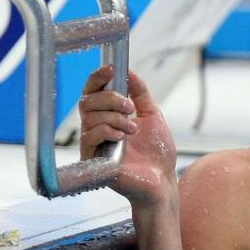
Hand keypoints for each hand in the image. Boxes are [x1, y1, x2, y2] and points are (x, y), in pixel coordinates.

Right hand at [79, 66, 177, 206]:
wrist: (162, 180)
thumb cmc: (157, 153)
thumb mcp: (152, 116)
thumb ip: (141, 94)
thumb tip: (130, 71)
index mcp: (108, 116)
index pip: (93, 92)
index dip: (98, 78)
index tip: (112, 69)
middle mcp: (96, 128)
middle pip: (87, 101)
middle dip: (110, 99)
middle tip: (130, 107)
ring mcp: (92, 144)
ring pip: (89, 117)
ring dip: (115, 118)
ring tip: (133, 129)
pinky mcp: (91, 159)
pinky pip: (89, 136)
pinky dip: (107, 131)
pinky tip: (122, 137)